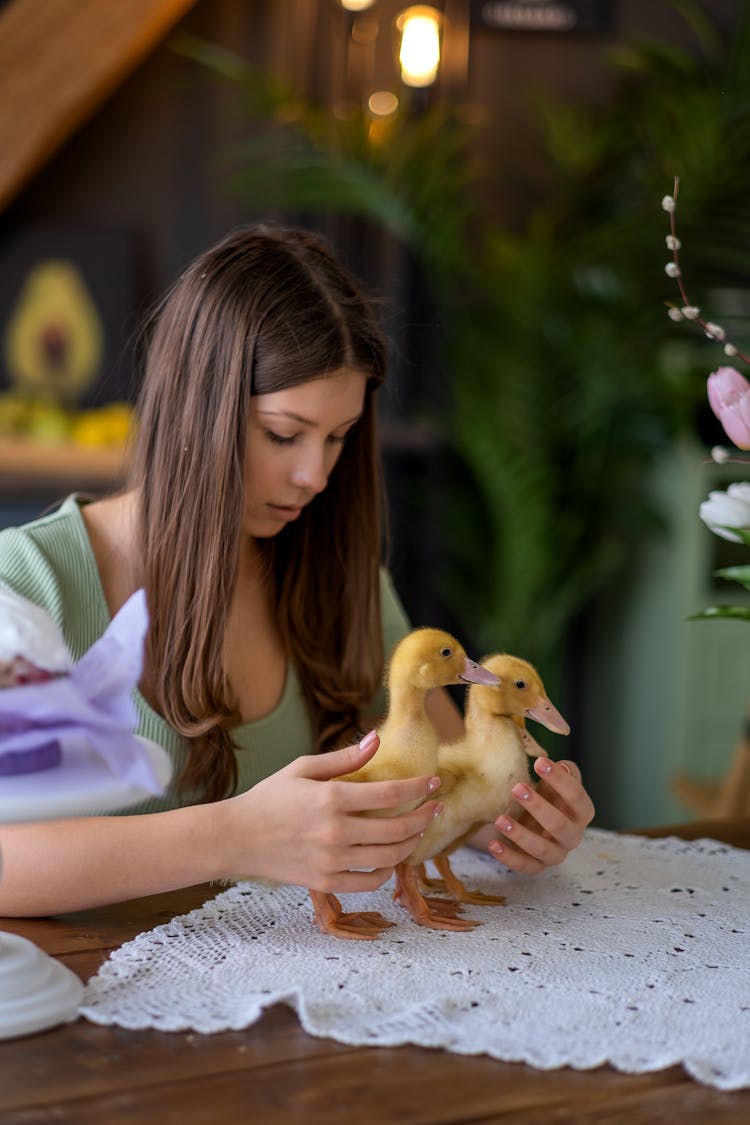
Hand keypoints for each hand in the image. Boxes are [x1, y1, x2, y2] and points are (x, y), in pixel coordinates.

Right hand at [214, 731, 442, 893]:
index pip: (389, 795)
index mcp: (331, 799)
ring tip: (418, 830)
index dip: (418, 788)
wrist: (236, 837)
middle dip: (424, 817)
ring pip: (389, 857)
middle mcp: (335, 832)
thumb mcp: (303, 768)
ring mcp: (331, 861)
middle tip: (435, 807)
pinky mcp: (326, 882)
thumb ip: (344, 758)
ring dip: (411, 843)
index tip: (435, 782)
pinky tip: (392, 857)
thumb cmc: (269, 798)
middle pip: (397, 829)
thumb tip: (377, 739)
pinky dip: (387, 870)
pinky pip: (369, 882)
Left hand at [485, 758, 594, 874]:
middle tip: (517, 788)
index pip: (577, 797)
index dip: (560, 780)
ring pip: (541, 849)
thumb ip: (563, 772)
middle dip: (538, 807)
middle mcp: (572, 836)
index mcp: (582, 813)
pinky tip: (493, 845)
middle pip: (559, 825)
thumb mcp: (555, 782)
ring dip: (520, 835)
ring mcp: (555, 854)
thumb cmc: (547, 796)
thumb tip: (563, 766)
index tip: (539, 763)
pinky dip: (508, 857)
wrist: (532, 819)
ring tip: (500, 820)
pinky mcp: (537, 866)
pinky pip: (524, 866)